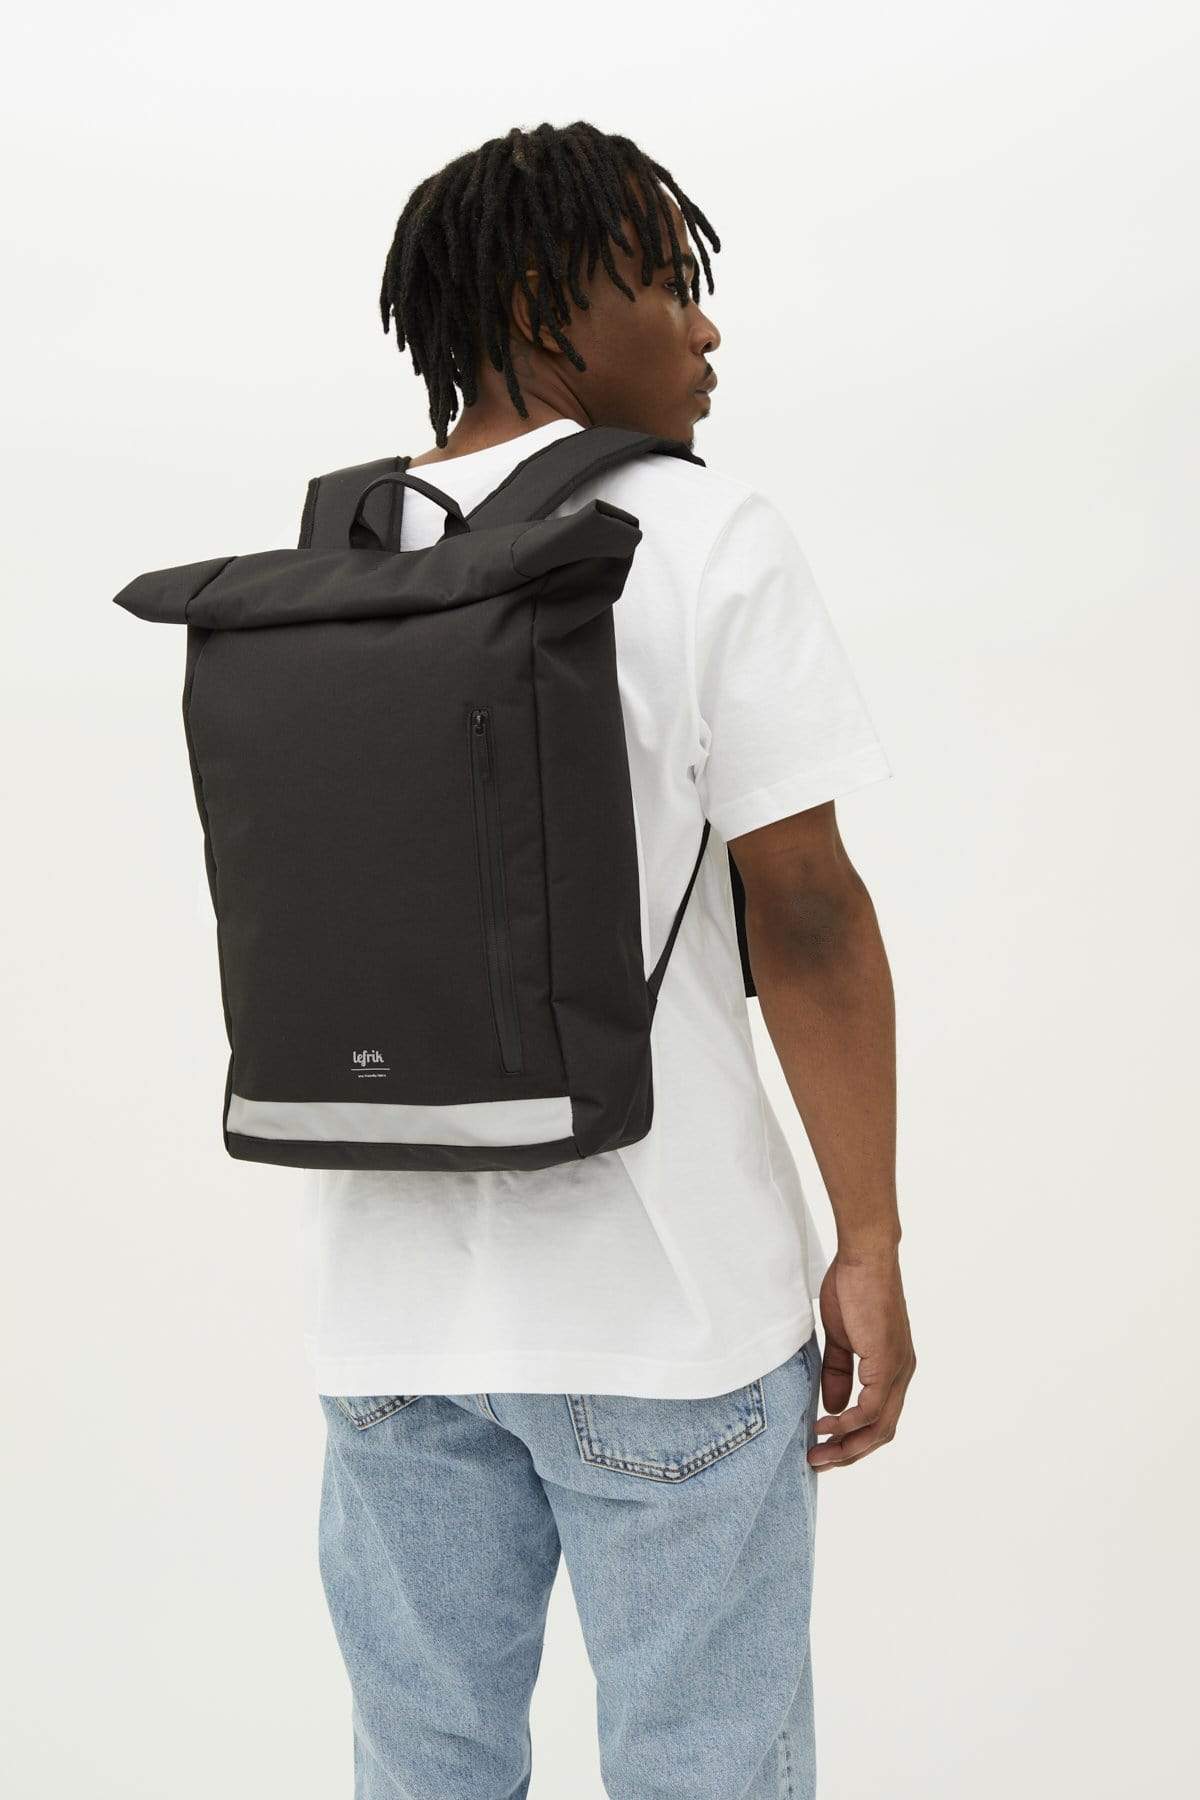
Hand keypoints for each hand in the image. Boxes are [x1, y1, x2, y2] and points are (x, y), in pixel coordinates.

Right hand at [808, 1247, 914, 1469]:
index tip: (824, 1448)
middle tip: (819, 1463)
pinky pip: (871, 1408)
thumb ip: (839, 1373)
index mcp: (893, 1368)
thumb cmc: (853, 1288)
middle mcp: (902, 1374)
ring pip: (880, 1427)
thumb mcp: (841, 1338)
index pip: (879, 1419)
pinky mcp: (888, 1363)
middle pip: (882, 1432)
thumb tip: (833, 1408)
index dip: (853, 1439)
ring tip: (819, 1454)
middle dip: (849, 1453)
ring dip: (848, 1446)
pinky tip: (826, 1425)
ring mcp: (898, 1370)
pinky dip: (848, 1423)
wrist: (865, 1258)